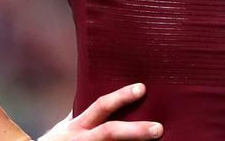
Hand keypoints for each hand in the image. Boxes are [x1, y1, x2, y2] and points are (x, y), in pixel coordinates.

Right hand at [39, 83, 162, 139]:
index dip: (121, 97)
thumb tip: (100, 95)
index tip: (142, 88)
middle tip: (159, 129)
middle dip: (136, 130)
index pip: (101, 106)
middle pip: (110, 132)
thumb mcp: (66, 127)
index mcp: (78, 125)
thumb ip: (82, 115)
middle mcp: (82, 139)